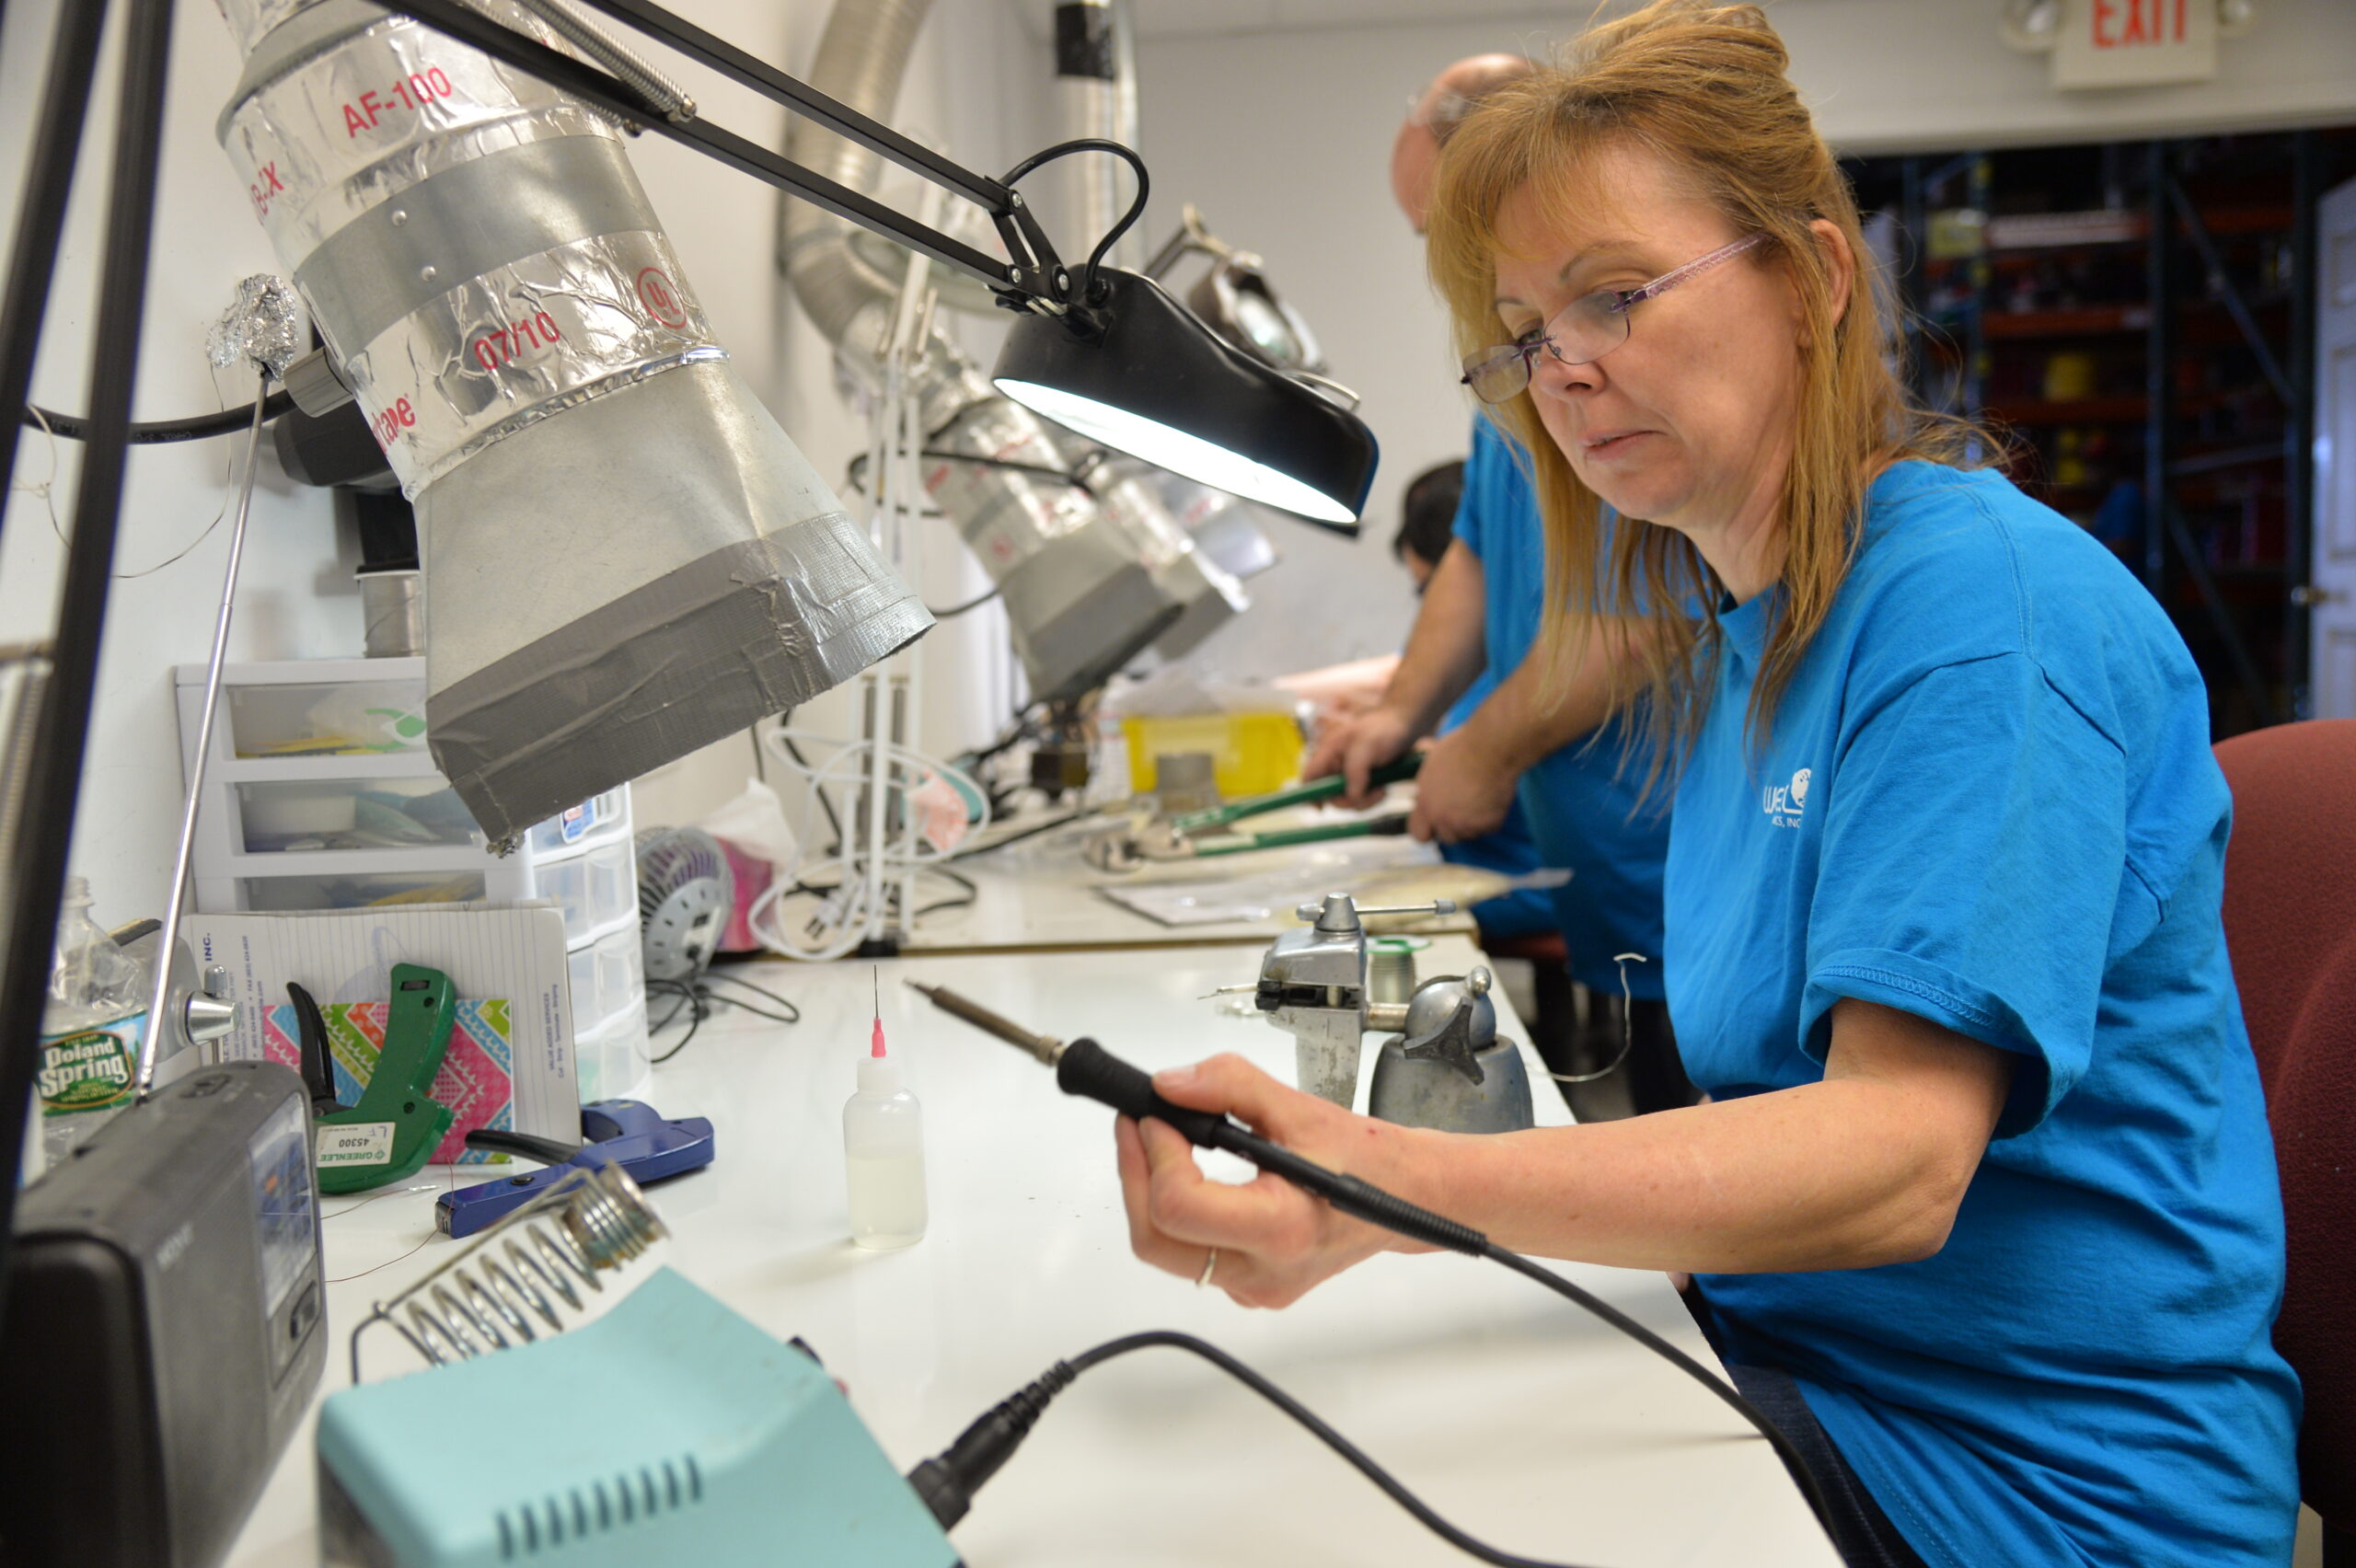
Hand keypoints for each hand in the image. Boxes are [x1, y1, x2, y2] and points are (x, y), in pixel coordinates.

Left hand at [1113, 1054, 1421, 1307]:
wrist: (1406, 1198)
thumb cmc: (1365, 1159)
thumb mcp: (1300, 1108)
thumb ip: (1230, 1086)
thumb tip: (1170, 1085)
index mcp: (1281, 1229)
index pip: (1180, 1207)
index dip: (1156, 1155)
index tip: (1156, 1115)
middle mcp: (1263, 1272)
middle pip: (1156, 1240)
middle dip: (1134, 1176)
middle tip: (1138, 1125)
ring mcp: (1252, 1288)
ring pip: (1165, 1251)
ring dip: (1149, 1193)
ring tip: (1161, 1143)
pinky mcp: (1247, 1287)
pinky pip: (1188, 1255)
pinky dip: (1175, 1212)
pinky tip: (1190, 1174)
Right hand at [1301, 705, 1416, 807]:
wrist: (1406, 726)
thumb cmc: (1383, 728)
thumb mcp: (1366, 746)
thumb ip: (1356, 771)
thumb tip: (1352, 796)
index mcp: (1329, 752)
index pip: (1310, 775)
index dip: (1309, 792)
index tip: (1321, 807)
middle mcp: (1337, 766)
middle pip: (1330, 794)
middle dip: (1349, 800)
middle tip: (1371, 794)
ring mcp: (1351, 775)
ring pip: (1349, 800)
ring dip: (1365, 801)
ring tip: (1382, 789)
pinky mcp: (1365, 781)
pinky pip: (1363, 799)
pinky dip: (1373, 799)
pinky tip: (1384, 788)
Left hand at [1407, 726, 1520, 844]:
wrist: (1490, 748)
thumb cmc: (1462, 748)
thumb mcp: (1433, 764)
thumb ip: (1428, 786)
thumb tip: (1427, 790)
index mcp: (1425, 803)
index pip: (1418, 833)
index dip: (1428, 829)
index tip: (1437, 823)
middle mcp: (1442, 818)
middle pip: (1447, 836)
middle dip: (1455, 826)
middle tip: (1467, 807)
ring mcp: (1465, 824)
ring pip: (1470, 833)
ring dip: (1475, 822)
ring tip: (1482, 797)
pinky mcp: (1487, 825)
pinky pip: (1490, 827)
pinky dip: (1493, 817)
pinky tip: (1494, 796)